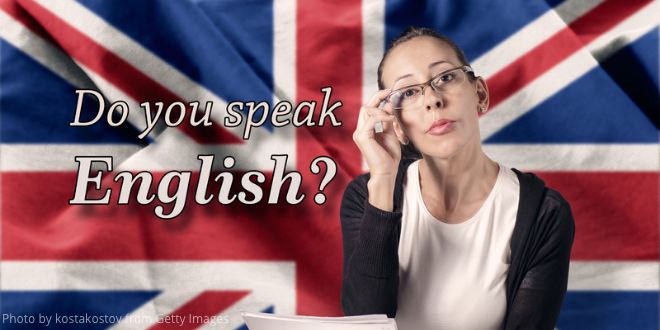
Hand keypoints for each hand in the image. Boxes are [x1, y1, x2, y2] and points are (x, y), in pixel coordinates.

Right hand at [352, 90, 402, 210]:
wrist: (387, 172)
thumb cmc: (389, 156)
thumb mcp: (391, 134)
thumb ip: (388, 121)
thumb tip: (388, 105)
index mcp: (366, 129)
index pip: (369, 108)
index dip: (378, 98)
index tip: (389, 91)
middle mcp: (360, 130)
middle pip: (366, 106)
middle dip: (378, 97)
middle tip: (390, 91)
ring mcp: (359, 133)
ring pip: (367, 111)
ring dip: (382, 109)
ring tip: (392, 115)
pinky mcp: (362, 137)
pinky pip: (371, 120)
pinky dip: (382, 117)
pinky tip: (390, 120)